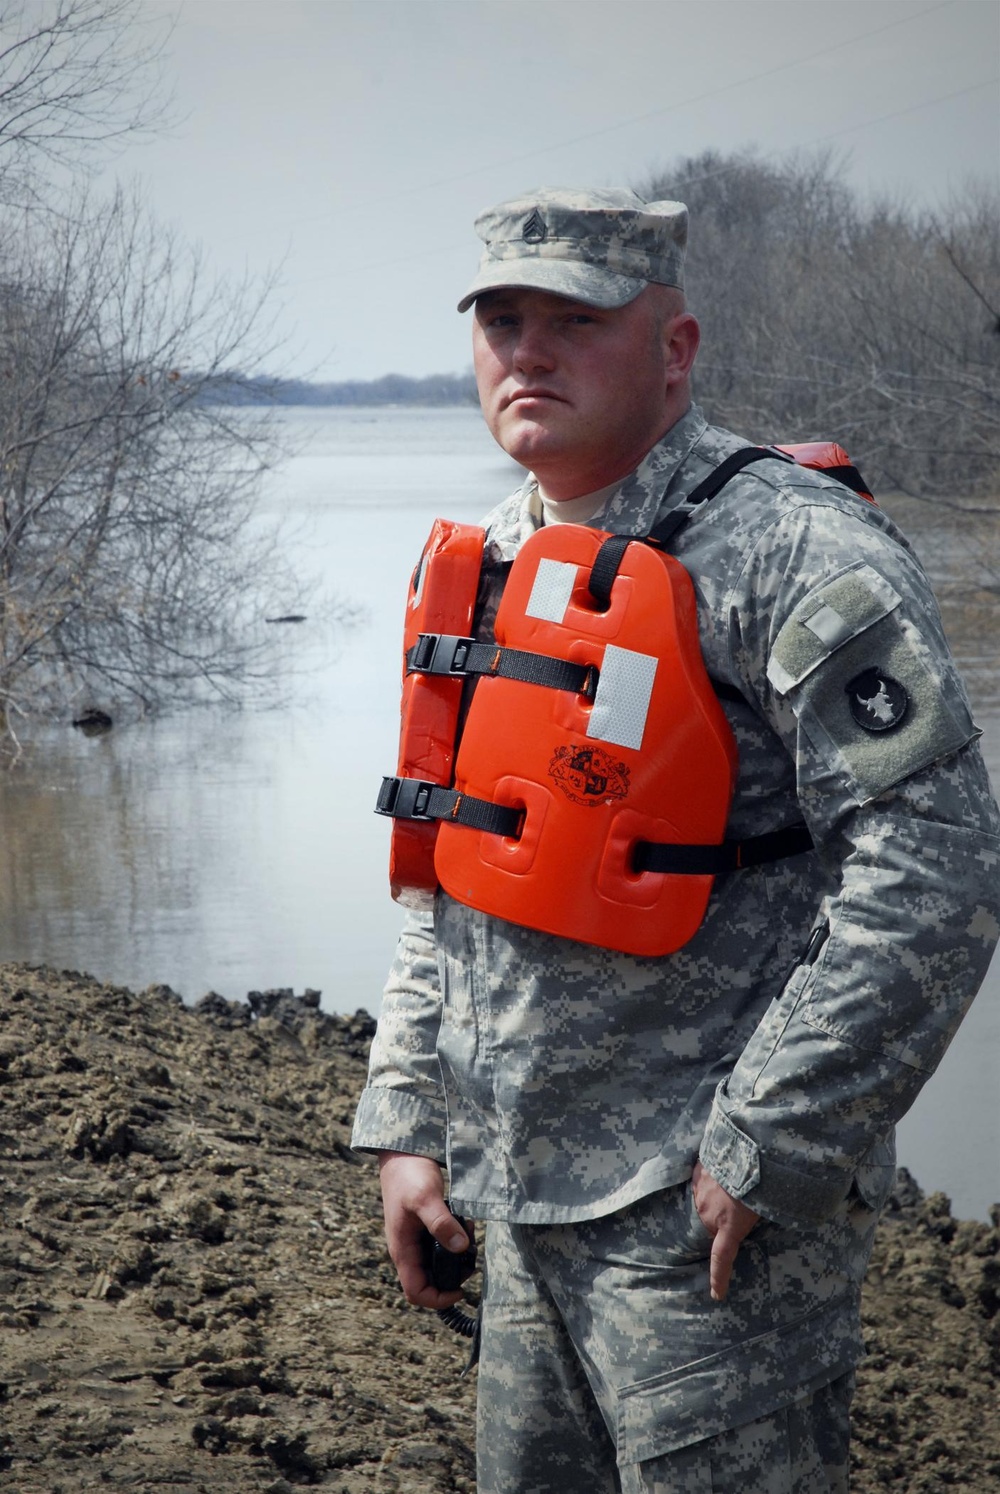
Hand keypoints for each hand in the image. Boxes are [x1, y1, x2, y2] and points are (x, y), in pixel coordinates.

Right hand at [377, 1151, 470, 1309]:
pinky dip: (455, 1242)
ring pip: (437, 1264)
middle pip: (429, 1281)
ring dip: (456, 1259)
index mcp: (403, 1250)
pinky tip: (465, 1227)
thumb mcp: (425, 1198)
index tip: (460, 1290)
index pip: (415, 1292)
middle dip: (452, 1278)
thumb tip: (461, 1248)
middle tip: (471, 1261)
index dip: (437, 1299)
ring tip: (470, 1242)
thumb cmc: (409, 1175)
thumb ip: (441, 1223)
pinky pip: (441, 1245)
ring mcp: (416, 1239)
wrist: (402, 1153)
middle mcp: (408, 1249)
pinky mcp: (425, 1227)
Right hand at [691, 1159, 759, 1302]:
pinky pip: (701, 1181)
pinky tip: (723, 1169)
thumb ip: (752, 1216)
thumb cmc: (763, 1181)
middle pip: (712, 1223)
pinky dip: (710, 1179)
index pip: (721, 1258)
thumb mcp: (763, 1205)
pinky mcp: (697, 1173)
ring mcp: (700, 1192)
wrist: (748, 1150)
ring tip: (733, 1183)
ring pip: (705, 1202)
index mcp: (729, 1225)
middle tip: (739, 1204)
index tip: (717, 1294)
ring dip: (716, 1197)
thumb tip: (750, 1218)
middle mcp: (710, 1213)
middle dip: (724, 1218)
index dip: (718, 1278)